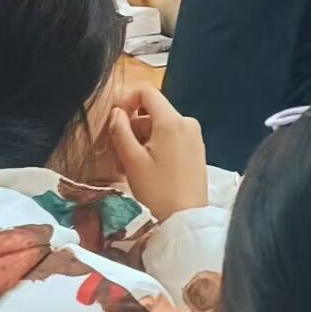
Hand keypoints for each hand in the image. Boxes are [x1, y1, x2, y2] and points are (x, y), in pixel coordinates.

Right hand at [107, 86, 208, 221]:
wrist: (186, 219)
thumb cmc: (157, 190)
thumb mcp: (132, 160)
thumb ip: (120, 130)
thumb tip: (116, 112)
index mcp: (172, 121)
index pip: (147, 92)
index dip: (126, 100)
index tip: (113, 120)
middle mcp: (187, 122)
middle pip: (153, 111)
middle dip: (132, 127)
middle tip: (116, 152)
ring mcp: (194, 136)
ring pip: (160, 126)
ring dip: (141, 139)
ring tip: (128, 165)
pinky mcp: (196, 149)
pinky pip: (171, 138)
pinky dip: (155, 146)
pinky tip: (145, 168)